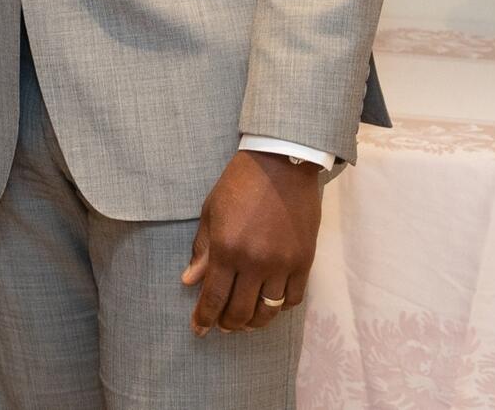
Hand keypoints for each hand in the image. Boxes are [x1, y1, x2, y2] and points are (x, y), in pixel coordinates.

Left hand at [181, 150, 321, 333]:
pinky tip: (269, 304)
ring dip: (254, 321)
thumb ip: (202, 250)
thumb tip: (190, 281)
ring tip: (245, 322)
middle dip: (227, 324)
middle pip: (240, 311)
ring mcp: (282, 264)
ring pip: (268, 311)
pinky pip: (292, 298)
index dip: (204, 318)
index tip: (198, 329)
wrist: (281, 164)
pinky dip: (279, 307)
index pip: (213, 297)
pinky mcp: (304, 261)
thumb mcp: (211, 212)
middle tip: (221, 326)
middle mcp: (255, 262)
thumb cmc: (239, 184)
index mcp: (227, 248)